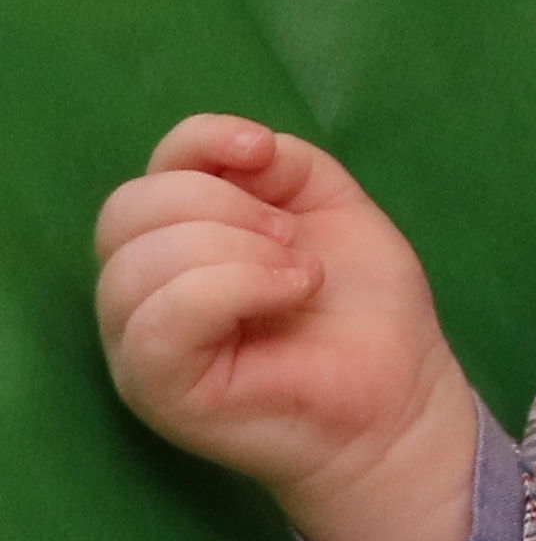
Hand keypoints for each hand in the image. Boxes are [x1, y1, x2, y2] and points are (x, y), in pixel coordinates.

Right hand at [93, 117, 490, 540]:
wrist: (401, 397)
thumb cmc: (362, 309)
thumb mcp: (331, 208)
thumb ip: (283, 165)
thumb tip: (243, 147)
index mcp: (174, 244)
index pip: (148, 174)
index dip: (199, 143)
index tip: (264, 153)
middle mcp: (140, 293)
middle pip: (129, 210)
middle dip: (223, 204)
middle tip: (291, 241)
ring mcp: (139, 345)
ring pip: (139, 261)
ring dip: (237, 249)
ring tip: (300, 276)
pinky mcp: (158, 388)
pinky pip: (161, 318)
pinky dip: (235, 286)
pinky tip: (292, 292)